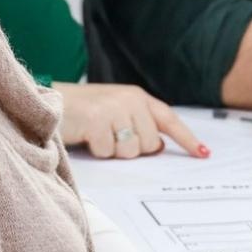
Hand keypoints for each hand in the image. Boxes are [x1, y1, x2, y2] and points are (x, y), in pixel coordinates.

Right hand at [58, 83, 206, 159]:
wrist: (48, 100)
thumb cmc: (83, 111)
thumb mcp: (115, 111)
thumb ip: (139, 124)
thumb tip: (157, 147)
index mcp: (137, 97)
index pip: (168, 119)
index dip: (187, 139)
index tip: (204, 154)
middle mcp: (130, 99)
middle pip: (149, 144)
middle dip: (132, 148)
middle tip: (111, 137)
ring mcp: (114, 108)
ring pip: (131, 151)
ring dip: (114, 151)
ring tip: (98, 136)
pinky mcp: (98, 120)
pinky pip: (108, 152)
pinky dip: (97, 151)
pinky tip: (87, 137)